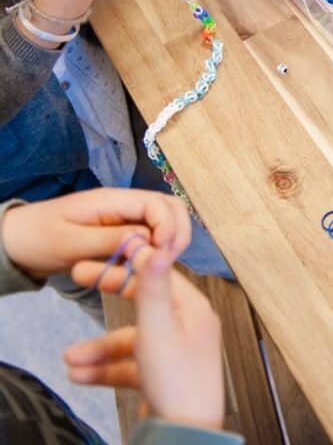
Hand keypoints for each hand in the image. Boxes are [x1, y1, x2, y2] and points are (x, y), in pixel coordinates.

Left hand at [1, 188, 190, 280]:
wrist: (14, 242)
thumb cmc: (37, 239)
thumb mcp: (70, 243)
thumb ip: (110, 240)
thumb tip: (148, 241)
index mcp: (113, 200)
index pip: (158, 203)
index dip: (169, 227)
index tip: (165, 256)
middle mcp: (125, 205)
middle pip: (170, 207)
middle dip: (178, 232)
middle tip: (169, 262)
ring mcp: (125, 218)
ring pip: (164, 221)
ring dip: (170, 241)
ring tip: (160, 267)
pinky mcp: (122, 233)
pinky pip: (150, 237)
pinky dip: (156, 251)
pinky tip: (148, 269)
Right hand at [65, 249, 224, 431]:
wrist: (184, 436)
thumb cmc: (177, 383)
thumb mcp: (158, 330)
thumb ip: (153, 290)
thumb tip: (156, 248)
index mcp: (194, 309)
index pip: (159, 275)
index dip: (130, 264)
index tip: (103, 257)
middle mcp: (188, 326)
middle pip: (143, 303)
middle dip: (109, 298)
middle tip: (80, 280)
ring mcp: (176, 352)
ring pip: (132, 340)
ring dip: (100, 348)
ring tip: (70, 359)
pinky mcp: (163, 376)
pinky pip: (131, 365)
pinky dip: (107, 369)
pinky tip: (82, 376)